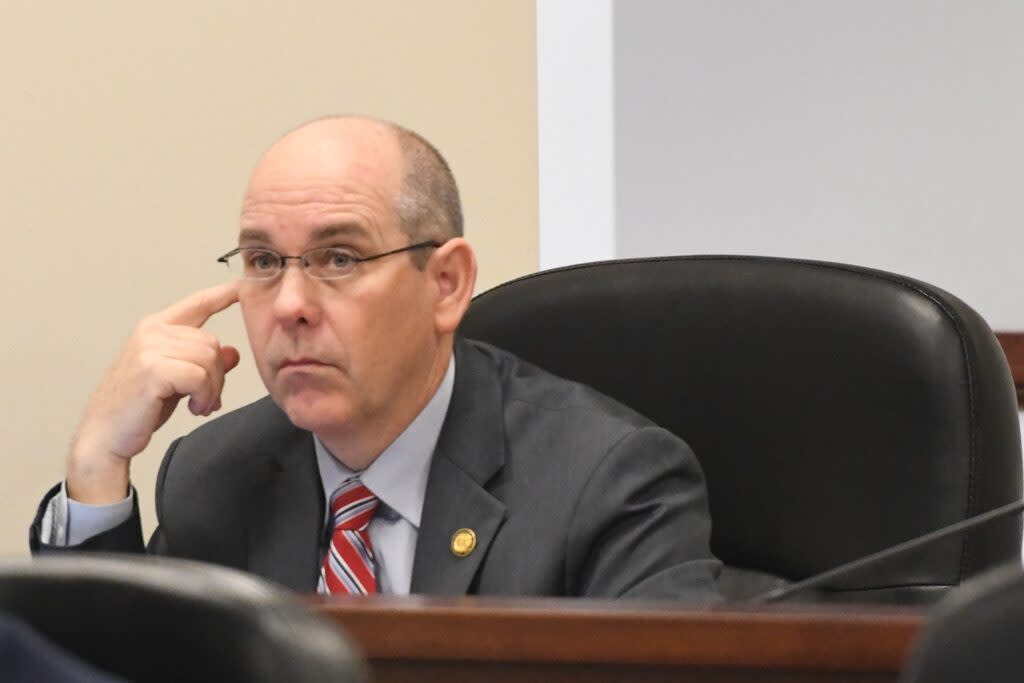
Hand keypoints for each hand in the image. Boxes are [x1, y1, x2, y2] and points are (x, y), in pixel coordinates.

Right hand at [67, 281, 240, 502]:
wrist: (106, 436)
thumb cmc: (137, 408)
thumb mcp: (177, 381)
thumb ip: (202, 363)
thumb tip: (232, 353)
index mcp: (156, 328)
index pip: (197, 304)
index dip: (222, 295)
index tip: (243, 286)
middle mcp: (152, 331)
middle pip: (212, 343)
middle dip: (217, 376)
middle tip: (205, 399)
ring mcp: (150, 348)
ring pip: (209, 360)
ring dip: (211, 389)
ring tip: (199, 405)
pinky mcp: (153, 369)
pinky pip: (200, 377)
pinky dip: (204, 396)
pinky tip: (194, 408)